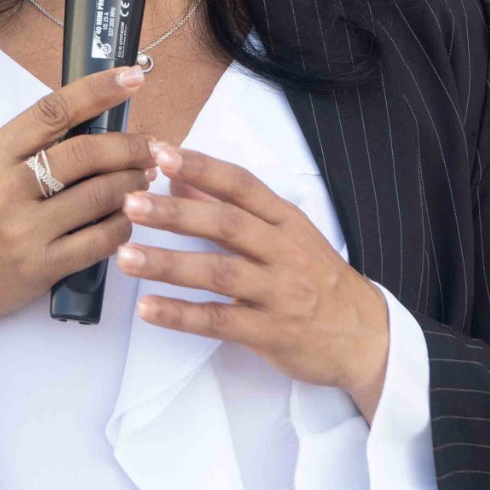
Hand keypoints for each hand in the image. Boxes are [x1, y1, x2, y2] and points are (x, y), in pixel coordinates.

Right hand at [0, 65, 155, 361]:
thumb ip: (23, 149)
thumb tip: (86, 121)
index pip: (52, 112)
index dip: (98, 90)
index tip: (130, 78)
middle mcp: (6, 190)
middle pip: (85, 154)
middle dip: (129, 147)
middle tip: (150, 147)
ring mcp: (24, 231)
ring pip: (100, 196)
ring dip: (132, 184)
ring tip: (143, 179)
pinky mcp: (42, 267)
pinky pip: (101, 240)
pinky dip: (123, 224)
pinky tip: (127, 218)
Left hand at [116, 142, 392, 418]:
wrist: (364, 336)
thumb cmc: (317, 280)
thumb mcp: (287, 235)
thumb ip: (235, 208)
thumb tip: (180, 177)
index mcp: (287, 221)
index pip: (241, 185)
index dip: (201, 167)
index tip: (161, 153)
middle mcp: (284, 251)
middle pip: (225, 224)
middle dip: (175, 212)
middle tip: (131, 203)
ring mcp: (278, 292)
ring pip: (218, 272)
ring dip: (168, 263)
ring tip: (125, 257)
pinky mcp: (270, 332)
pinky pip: (219, 321)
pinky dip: (181, 315)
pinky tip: (148, 308)